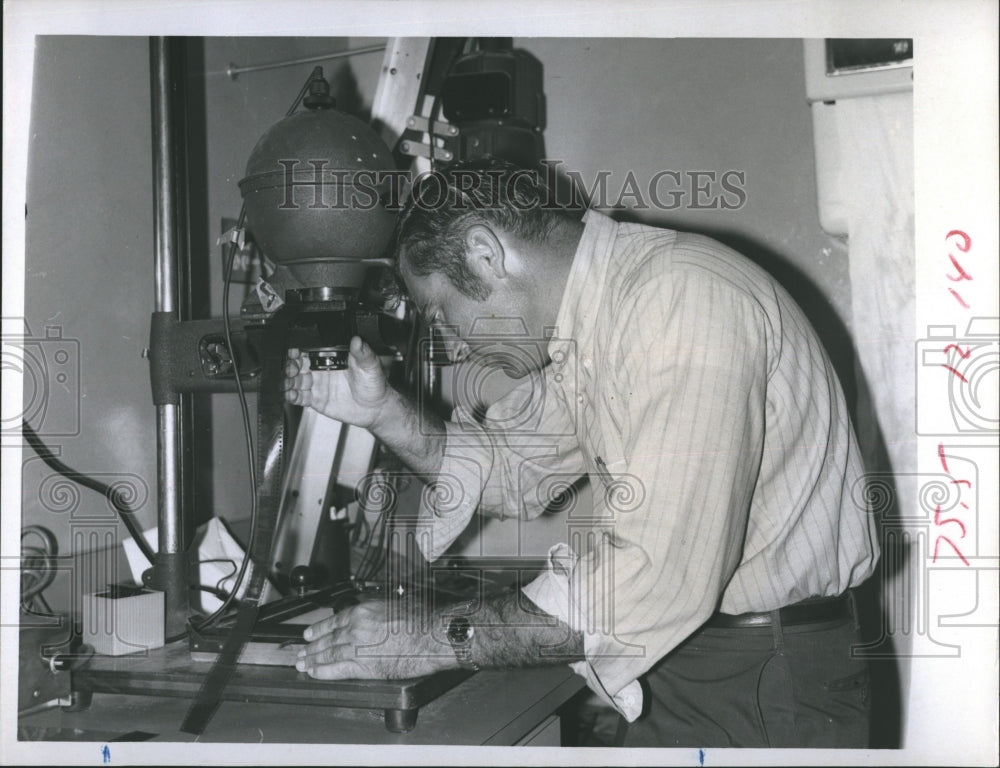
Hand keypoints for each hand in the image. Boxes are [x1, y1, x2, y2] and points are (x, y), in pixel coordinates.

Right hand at [284, 337, 390, 429]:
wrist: (376, 408)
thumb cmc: (374, 384)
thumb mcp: (371, 365)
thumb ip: (363, 353)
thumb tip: (357, 340)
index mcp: (331, 356)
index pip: (310, 349)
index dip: (298, 349)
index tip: (292, 350)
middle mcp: (320, 368)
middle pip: (297, 364)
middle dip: (289, 365)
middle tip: (289, 369)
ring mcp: (317, 384)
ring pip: (295, 380)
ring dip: (287, 380)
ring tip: (286, 382)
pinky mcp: (315, 399)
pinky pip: (299, 397)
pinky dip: (291, 395)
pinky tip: (289, 394)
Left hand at [296, 600, 454, 680]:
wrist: (433, 635)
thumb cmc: (422, 618)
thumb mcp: (396, 602)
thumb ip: (379, 609)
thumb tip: (375, 612)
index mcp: (364, 610)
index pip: (335, 620)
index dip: (320, 628)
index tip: (310, 633)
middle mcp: (356, 627)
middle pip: (329, 638)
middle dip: (312, 646)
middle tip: (301, 651)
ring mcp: (358, 647)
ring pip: (329, 653)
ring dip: (313, 659)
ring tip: (302, 663)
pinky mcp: (364, 666)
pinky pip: (337, 670)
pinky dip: (323, 672)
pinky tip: (314, 673)